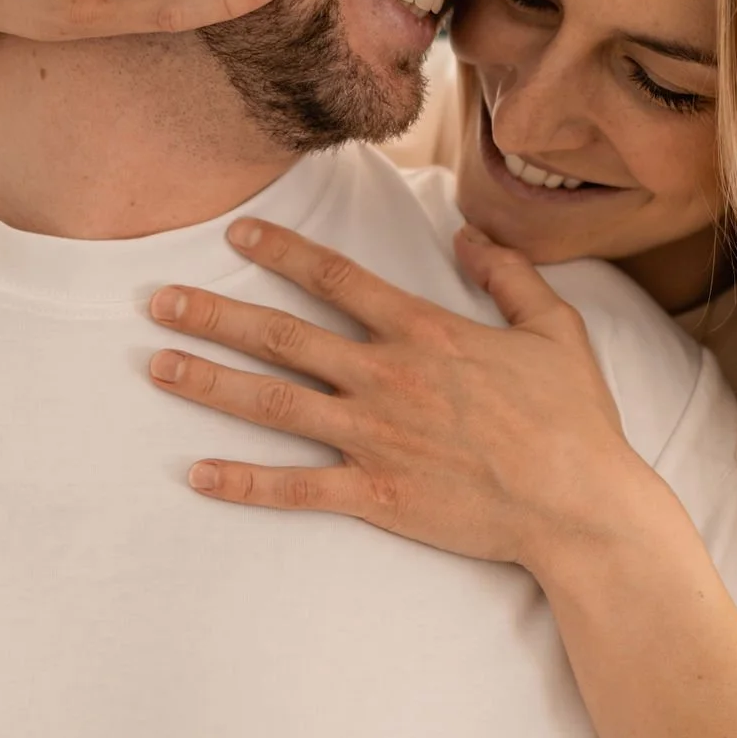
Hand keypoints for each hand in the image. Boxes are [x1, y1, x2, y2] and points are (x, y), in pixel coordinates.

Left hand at [144, 214, 643, 570]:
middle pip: (283, 337)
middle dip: (215, 314)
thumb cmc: (574, 419)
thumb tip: (466, 235)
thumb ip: (508, 275)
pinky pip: (296, 488)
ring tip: (157, 367)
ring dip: (211, 384)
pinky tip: (198, 475)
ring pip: (274, 404)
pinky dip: (244, 483)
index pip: (337, 278)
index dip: (282, 251)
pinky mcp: (376, 493)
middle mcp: (387, 378)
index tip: (236, 233)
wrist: (579, 505)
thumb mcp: (556, 328)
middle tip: (158, 300)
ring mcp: (376, 437)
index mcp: (425, 333)